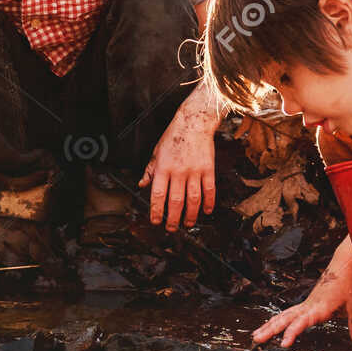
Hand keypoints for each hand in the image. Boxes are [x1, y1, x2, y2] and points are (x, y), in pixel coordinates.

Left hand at [141, 107, 217, 231]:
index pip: (158, 194)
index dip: (156, 211)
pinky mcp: (208, 169)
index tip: (155, 221)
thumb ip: (150, 170)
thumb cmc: (173, 137)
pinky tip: (206, 211)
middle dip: (173, 219)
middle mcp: (178, 171)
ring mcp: (194, 170)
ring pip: (193, 199)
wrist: (194, 122)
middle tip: (171, 229)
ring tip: (188, 224)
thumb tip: (142, 184)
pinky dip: (208, 203)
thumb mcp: (156, 152)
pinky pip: (209, 190)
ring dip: (191, 215)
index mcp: (163, 168)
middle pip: (176, 201)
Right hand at [253, 238, 351, 347]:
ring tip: (256, 335)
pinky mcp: (306, 304)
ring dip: (269, 325)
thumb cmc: (349, 285)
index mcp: (319, 308)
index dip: (292, 333)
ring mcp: (305, 304)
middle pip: (284, 318)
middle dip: (270, 329)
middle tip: (256, 339)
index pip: (301, 322)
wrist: (343, 266)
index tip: (283, 344)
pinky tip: (270, 326)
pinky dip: (277, 320)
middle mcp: (308, 306)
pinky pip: (288, 313)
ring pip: (283, 315)